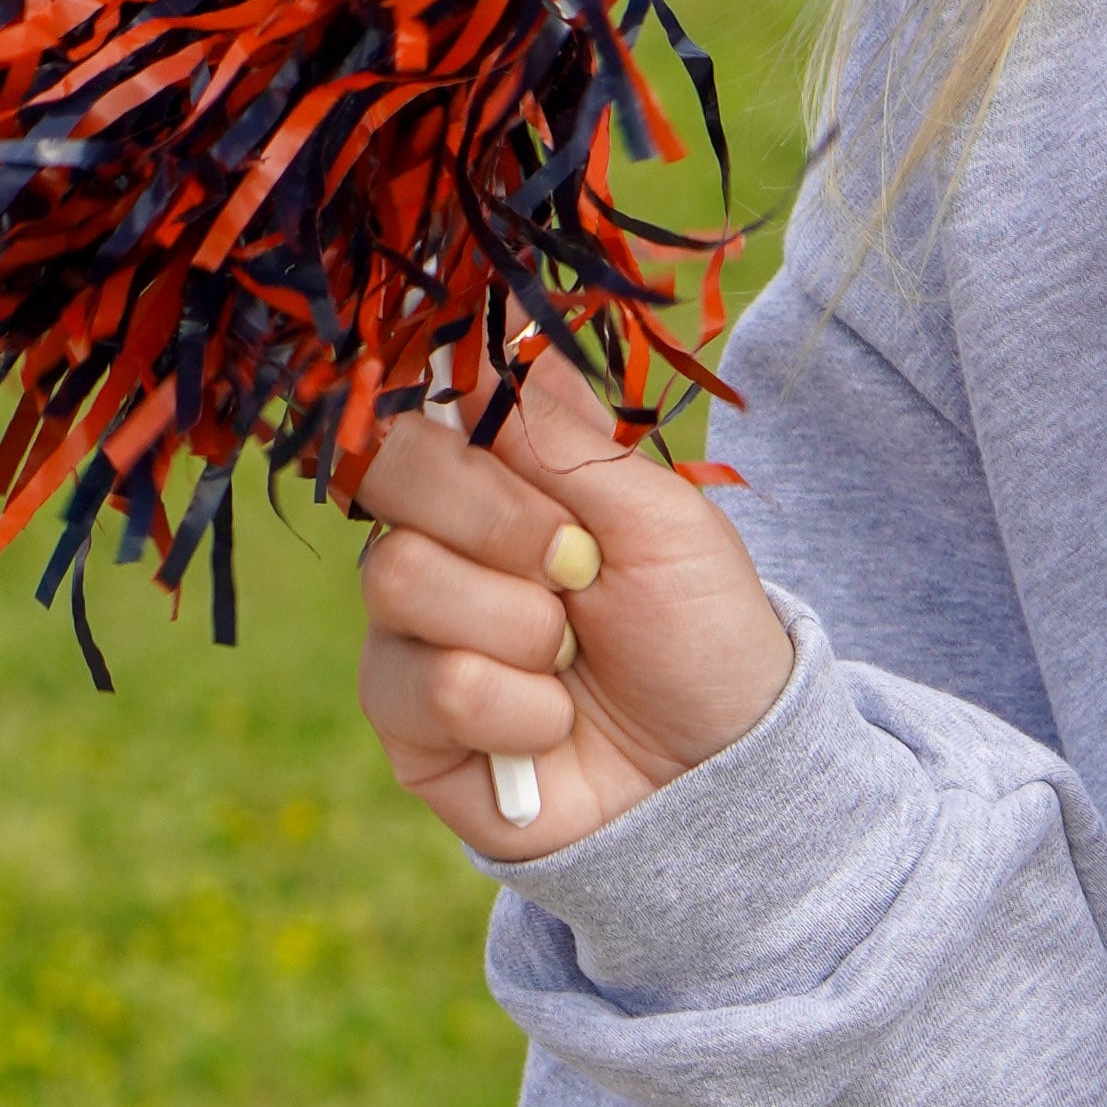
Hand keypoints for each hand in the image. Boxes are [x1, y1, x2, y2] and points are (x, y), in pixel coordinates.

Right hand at [354, 346, 791, 861]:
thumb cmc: (699, 632)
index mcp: (492, 484)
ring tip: (574, 657)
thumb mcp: (665, 521)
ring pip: (399, 580)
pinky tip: (555, 724)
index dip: (458, 424)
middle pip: (388, 480)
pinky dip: (522, 706)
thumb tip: (506, 336)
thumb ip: (573, 441)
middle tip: (581, 568)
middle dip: (502, 521)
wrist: (719, 770)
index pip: (419, 411)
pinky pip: (429, 685)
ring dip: (522, 624)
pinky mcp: (405, 725)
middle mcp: (433, 547)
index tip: (529, 454)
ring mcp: (408, 635)